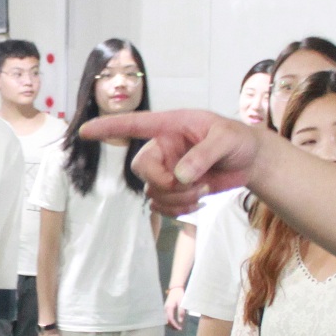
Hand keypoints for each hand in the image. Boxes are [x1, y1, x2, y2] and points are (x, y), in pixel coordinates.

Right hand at [79, 109, 260, 215]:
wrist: (250, 161)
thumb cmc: (237, 140)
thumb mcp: (226, 139)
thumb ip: (204, 154)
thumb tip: (180, 175)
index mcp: (169, 126)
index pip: (133, 125)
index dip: (108, 127)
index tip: (85, 131)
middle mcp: (162, 148)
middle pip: (141, 168)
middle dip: (165, 183)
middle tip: (193, 185)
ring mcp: (166, 170)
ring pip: (153, 192)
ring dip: (177, 199)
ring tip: (203, 191)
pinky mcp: (173, 190)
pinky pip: (162, 206)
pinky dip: (179, 210)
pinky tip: (198, 202)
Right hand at [163, 286, 186, 330]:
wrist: (175, 289)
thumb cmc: (179, 295)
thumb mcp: (181, 303)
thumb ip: (181, 312)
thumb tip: (180, 321)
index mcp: (169, 308)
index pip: (170, 319)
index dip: (175, 325)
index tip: (179, 328)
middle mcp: (165, 309)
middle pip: (167, 321)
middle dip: (172, 326)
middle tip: (179, 329)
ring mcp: (165, 309)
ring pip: (166, 320)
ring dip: (171, 324)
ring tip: (177, 327)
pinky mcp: (166, 309)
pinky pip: (166, 317)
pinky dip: (170, 321)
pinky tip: (175, 322)